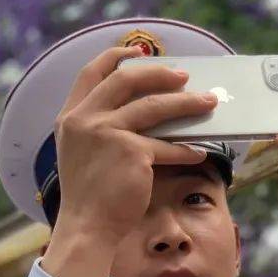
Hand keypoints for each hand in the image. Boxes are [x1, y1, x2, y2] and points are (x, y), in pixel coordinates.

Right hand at [41, 46, 217, 276]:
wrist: (86, 226)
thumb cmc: (89, 195)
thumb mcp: (82, 152)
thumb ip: (99, 126)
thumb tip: (141, 110)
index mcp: (70, 116)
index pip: (91, 72)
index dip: (115, 56)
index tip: (138, 50)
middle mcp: (85, 119)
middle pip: (127, 79)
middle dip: (159, 73)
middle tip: (184, 76)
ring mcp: (107, 133)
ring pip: (154, 106)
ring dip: (186, 102)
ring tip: (207, 102)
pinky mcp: (131, 152)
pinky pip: (167, 145)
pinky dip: (186, 148)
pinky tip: (200, 151)